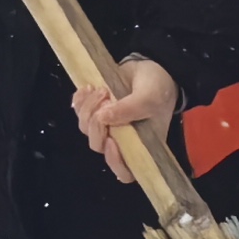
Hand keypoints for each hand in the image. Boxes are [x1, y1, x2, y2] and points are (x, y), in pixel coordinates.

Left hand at [74, 57, 181, 181]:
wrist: (152, 67)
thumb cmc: (159, 87)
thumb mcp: (150, 97)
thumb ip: (130, 109)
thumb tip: (103, 118)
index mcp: (141, 146)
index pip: (125, 171)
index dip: (115, 162)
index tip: (111, 141)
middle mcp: (122, 141)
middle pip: (99, 146)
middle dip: (97, 124)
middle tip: (106, 98)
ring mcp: (107, 126)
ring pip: (86, 129)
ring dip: (88, 108)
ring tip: (101, 90)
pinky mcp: (95, 112)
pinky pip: (79, 113)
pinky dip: (80, 101)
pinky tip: (87, 88)